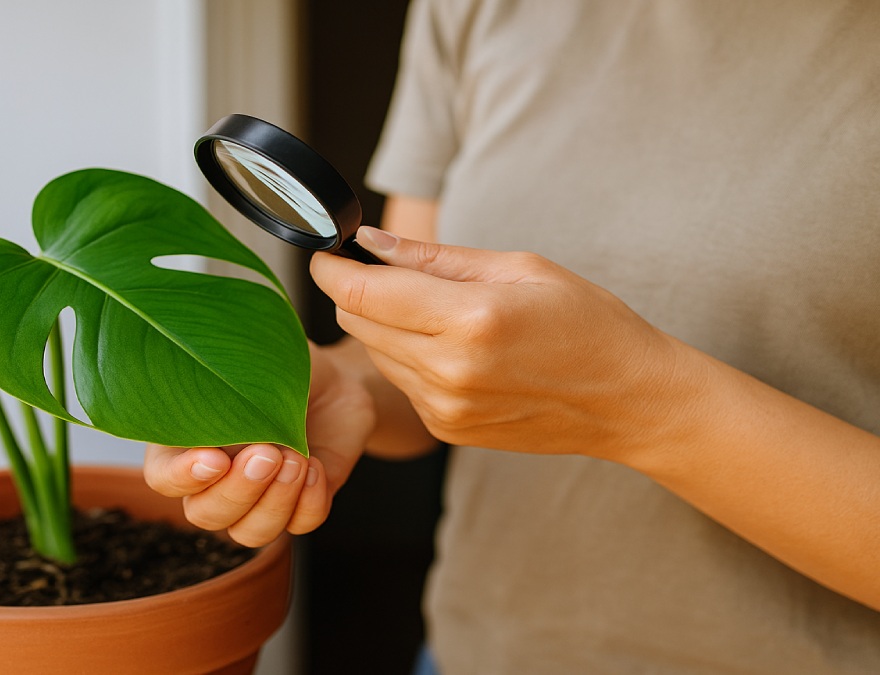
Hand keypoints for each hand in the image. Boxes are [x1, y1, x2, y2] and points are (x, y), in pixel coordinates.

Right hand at [143, 344, 372, 546]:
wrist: (334, 379)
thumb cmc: (278, 364)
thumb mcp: (250, 361)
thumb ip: (224, 380)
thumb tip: (212, 386)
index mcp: (187, 441)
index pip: (163, 477)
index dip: (182, 476)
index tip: (214, 458)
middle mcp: (217, 479)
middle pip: (206, 515)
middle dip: (236, 491)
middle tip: (267, 454)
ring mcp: (259, 498)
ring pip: (250, 533)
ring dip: (273, 503)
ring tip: (297, 459)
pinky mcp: (300, 505)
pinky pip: (299, 525)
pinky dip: (308, 502)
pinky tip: (315, 466)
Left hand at [309, 226, 692, 459]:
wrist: (627, 399)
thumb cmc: (585, 321)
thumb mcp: (517, 266)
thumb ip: (433, 257)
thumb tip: (369, 242)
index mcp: (471, 319)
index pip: (365, 292)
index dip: (332, 269)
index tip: (326, 252)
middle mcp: (450, 369)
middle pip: (359, 322)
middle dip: (355, 291)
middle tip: (375, 270)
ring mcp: (445, 406)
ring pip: (375, 352)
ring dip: (382, 325)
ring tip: (429, 309)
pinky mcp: (446, 428)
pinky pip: (401, 381)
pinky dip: (408, 356)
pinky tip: (449, 345)